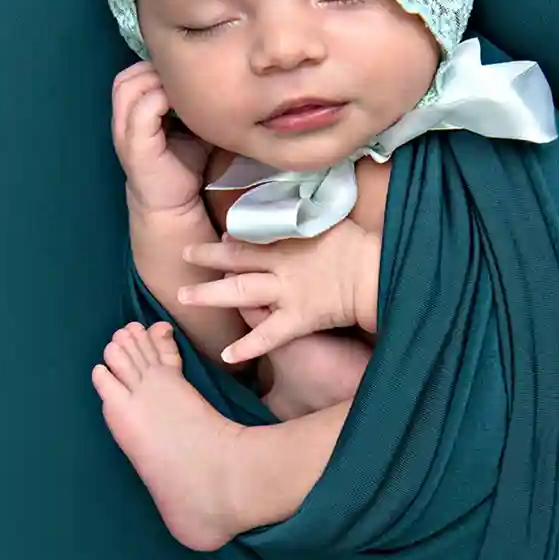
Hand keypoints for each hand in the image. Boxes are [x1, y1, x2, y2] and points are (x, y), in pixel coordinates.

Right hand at [112, 61, 210, 216]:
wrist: (173, 205)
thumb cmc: (184, 165)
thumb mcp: (190, 127)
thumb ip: (192, 103)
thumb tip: (220, 78)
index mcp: (134, 113)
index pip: (134, 73)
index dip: (158, 67)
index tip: (186, 71)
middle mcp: (123, 120)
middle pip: (126, 76)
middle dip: (153, 70)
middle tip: (183, 79)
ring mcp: (125, 132)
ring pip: (128, 87)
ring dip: (155, 81)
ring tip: (182, 90)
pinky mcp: (136, 145)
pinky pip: (142, 110)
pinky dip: (161, 99)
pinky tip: (183, 106)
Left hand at [177, 220, 380, 364]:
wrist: (375, 274)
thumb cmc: (358, 245)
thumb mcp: (329, 220)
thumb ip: (306, 216)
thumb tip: (294, 203)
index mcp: (288, 243)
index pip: (251, 238)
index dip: (230, 238)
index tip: (217, 237)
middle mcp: (279, 268)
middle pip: (236, 261)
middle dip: (208, 257)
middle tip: (184, 255)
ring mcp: (285, 294)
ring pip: (240, 293)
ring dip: (210, 294)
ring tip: (183, 296)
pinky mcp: (297, 319)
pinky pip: (268, 336)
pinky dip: (247, 347)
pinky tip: (226, 356)